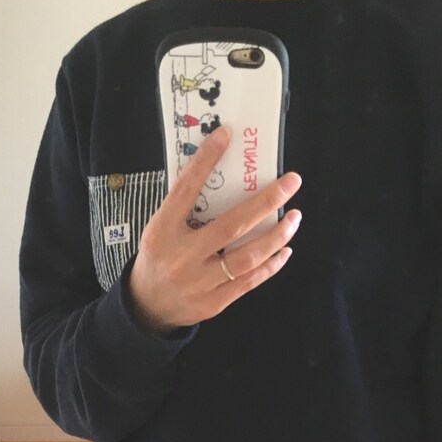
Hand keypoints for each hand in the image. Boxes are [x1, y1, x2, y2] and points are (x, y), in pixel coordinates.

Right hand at [127, 125, 302, 334]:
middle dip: (266, 202)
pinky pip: (248, 282)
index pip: (185, 191)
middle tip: (291, 183)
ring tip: (294, 218)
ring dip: (275, 236)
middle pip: (231, 226)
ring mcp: (199, 284)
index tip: (226, 135)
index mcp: (163, 232)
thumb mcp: (160, 228)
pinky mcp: (213, 303)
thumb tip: (223, 175)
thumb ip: (184, 207)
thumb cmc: (160, 258)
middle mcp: (181, 258)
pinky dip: (270, 265)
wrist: (147, 306)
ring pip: (246, 258)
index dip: (205, 161)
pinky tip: (284, 250)